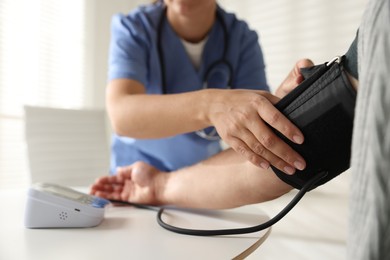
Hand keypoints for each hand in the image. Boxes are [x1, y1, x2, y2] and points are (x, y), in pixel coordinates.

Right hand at [90, 162, 162, 204]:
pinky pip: (117, 200)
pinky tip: (102, 199)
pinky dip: (109, 199)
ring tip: (93, 193)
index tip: (97, 181)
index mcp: (130, 175)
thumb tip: (117, 169)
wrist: (159, 186)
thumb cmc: (151, 175)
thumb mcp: (136, 167)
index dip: (106, 180)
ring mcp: (129, 192)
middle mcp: (129, 184)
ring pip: (113, 193)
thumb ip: (125, 170)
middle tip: (91, 189)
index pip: (115, 178)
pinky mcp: (130, 200)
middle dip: (101, 187)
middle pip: (112, 186)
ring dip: (102, 193)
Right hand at [208, 59, 313, 173]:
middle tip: (300, 164)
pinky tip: (268, 167)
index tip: (301, 140)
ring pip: (258, 149)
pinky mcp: (229, 138)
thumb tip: (299, 113)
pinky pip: (245, 152)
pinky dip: (256, 160)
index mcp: (257, 103)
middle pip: (268, 139)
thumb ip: (277, 103)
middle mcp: (247, 116)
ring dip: (275, 161)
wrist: (215, 105)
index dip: (288, 130)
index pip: (275, 118)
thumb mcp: (260, 95)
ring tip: (289, 169)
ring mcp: (237, 128)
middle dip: (286, 153)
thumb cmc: (244, 100)